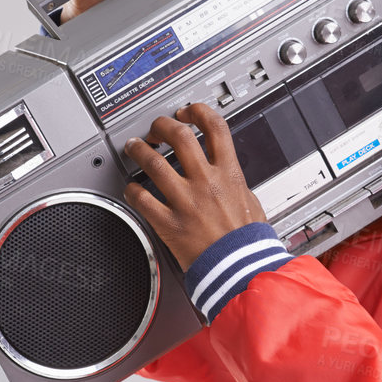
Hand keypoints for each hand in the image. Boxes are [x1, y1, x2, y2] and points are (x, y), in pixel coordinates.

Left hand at [123, 103, 267, 271]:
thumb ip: (234, 184)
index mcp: (229, 174)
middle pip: (179, 136)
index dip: (197, 112)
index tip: (186, 111)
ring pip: (154, 163)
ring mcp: (186, 201)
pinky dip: (132, 190)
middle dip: (162, 126)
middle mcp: (206, 182)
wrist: (242, 269)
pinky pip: (142, 199)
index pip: (215, 127)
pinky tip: (130, 189)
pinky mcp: (170, 223)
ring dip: (139, 151)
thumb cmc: (249, 242)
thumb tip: (227, 175)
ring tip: (133, 148)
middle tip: (155, 129)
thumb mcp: (250, 201)